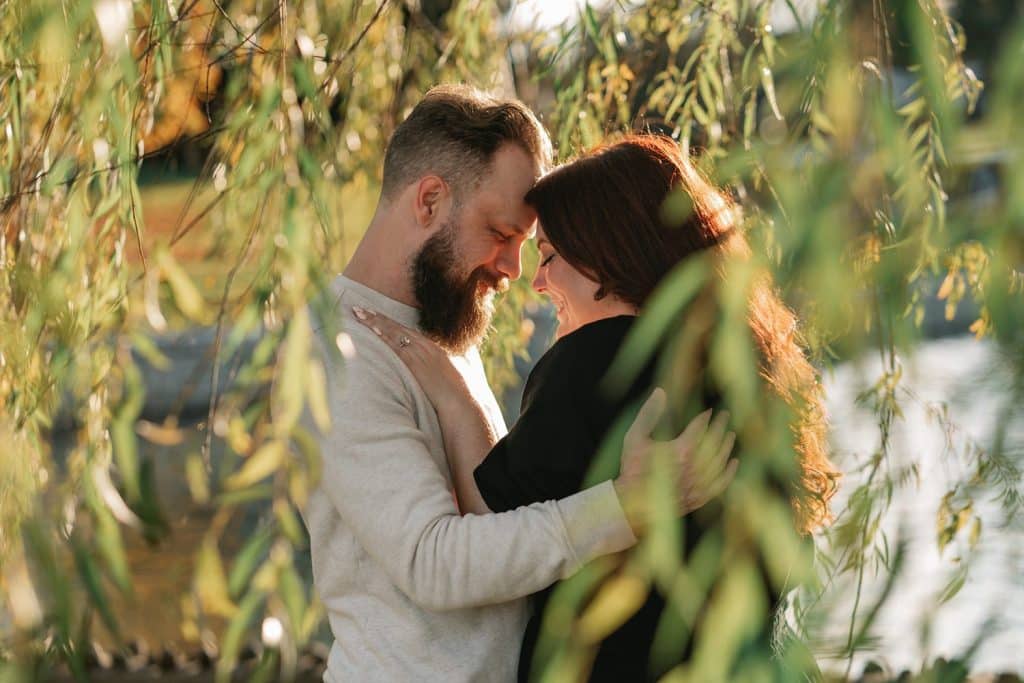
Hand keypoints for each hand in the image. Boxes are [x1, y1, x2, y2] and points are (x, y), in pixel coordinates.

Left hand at [352, 306, 472, 412]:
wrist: (461, 401)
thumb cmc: (456, 393)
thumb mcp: (447, 374)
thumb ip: (437, 368)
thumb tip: (433, 370)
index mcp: (433, 347)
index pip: (406, 330)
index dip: (389, 322)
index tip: (375, 315)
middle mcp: (426, 346)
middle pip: (397, 327)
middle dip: (377, 317)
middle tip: (359, 308)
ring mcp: (420, 353)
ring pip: (393, 332)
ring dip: (374, 322)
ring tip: (358, 313)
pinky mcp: (415, 363)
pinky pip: (396, 346)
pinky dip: (383, 335)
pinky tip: (372, 328)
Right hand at [613, 388, 737, 534]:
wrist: (631, 503)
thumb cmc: (632, 468)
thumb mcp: (635, 437)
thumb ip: (649, 413)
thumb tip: (660, 391)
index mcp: (680, 450)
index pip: (700, 428)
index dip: (706, 417)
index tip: (710, 411)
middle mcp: (694, 467)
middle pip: (714, 442)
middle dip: (720, 426)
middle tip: (725, 416)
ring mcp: (699, 484)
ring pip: (720, 461)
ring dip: (726, 446)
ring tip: (730, 434)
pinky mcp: (700, 497)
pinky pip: (721, 483)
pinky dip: (729, 472)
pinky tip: (734, 462)